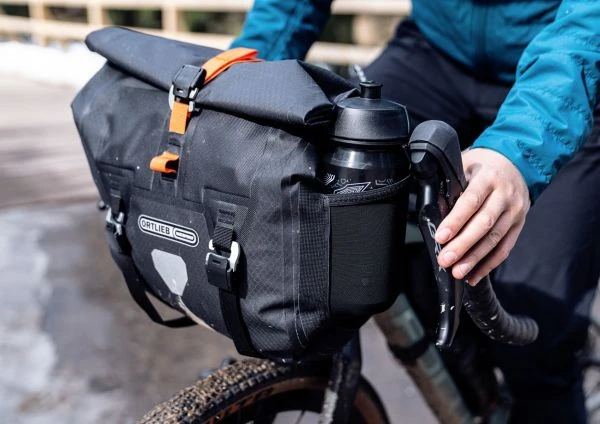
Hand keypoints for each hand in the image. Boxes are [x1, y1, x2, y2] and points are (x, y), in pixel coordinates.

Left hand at [435, 148, 529, 284]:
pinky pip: (505, 248)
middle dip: (463, 244)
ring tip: (458, 272)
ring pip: (495, 239)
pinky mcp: (519, 225)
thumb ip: (452, 187)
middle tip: (446, 260)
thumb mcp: (465, 167)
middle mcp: (505, 195)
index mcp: (488, 178)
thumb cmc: (482, 167)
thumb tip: (436, 211)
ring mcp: (515, 211)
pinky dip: (489, 264)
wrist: (516, 162)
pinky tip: (474, 276)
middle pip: (484, 223)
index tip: (441, 236)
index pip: (471, 201)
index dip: (456, 220)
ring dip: (475, 259)